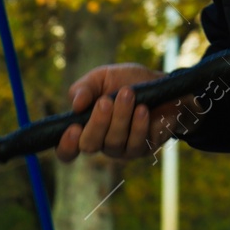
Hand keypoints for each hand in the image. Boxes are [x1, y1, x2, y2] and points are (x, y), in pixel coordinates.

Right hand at [56, 63, 190, 161]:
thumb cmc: (128, 81)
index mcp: (84, 129)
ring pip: (114, 143)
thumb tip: (75, 105)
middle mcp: (100, 143)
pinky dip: (139, 125)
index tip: (73, 128)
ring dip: (120, 117)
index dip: (66, 146)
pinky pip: (136, 143)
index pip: (67, 151)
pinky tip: (143, 109)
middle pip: (89, 145)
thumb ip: (84, 88)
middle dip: (97, 123)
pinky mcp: (144, 148)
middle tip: (106, 100)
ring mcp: (122, 149)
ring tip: (128, 94)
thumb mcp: (102, 77)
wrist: (164, 83)